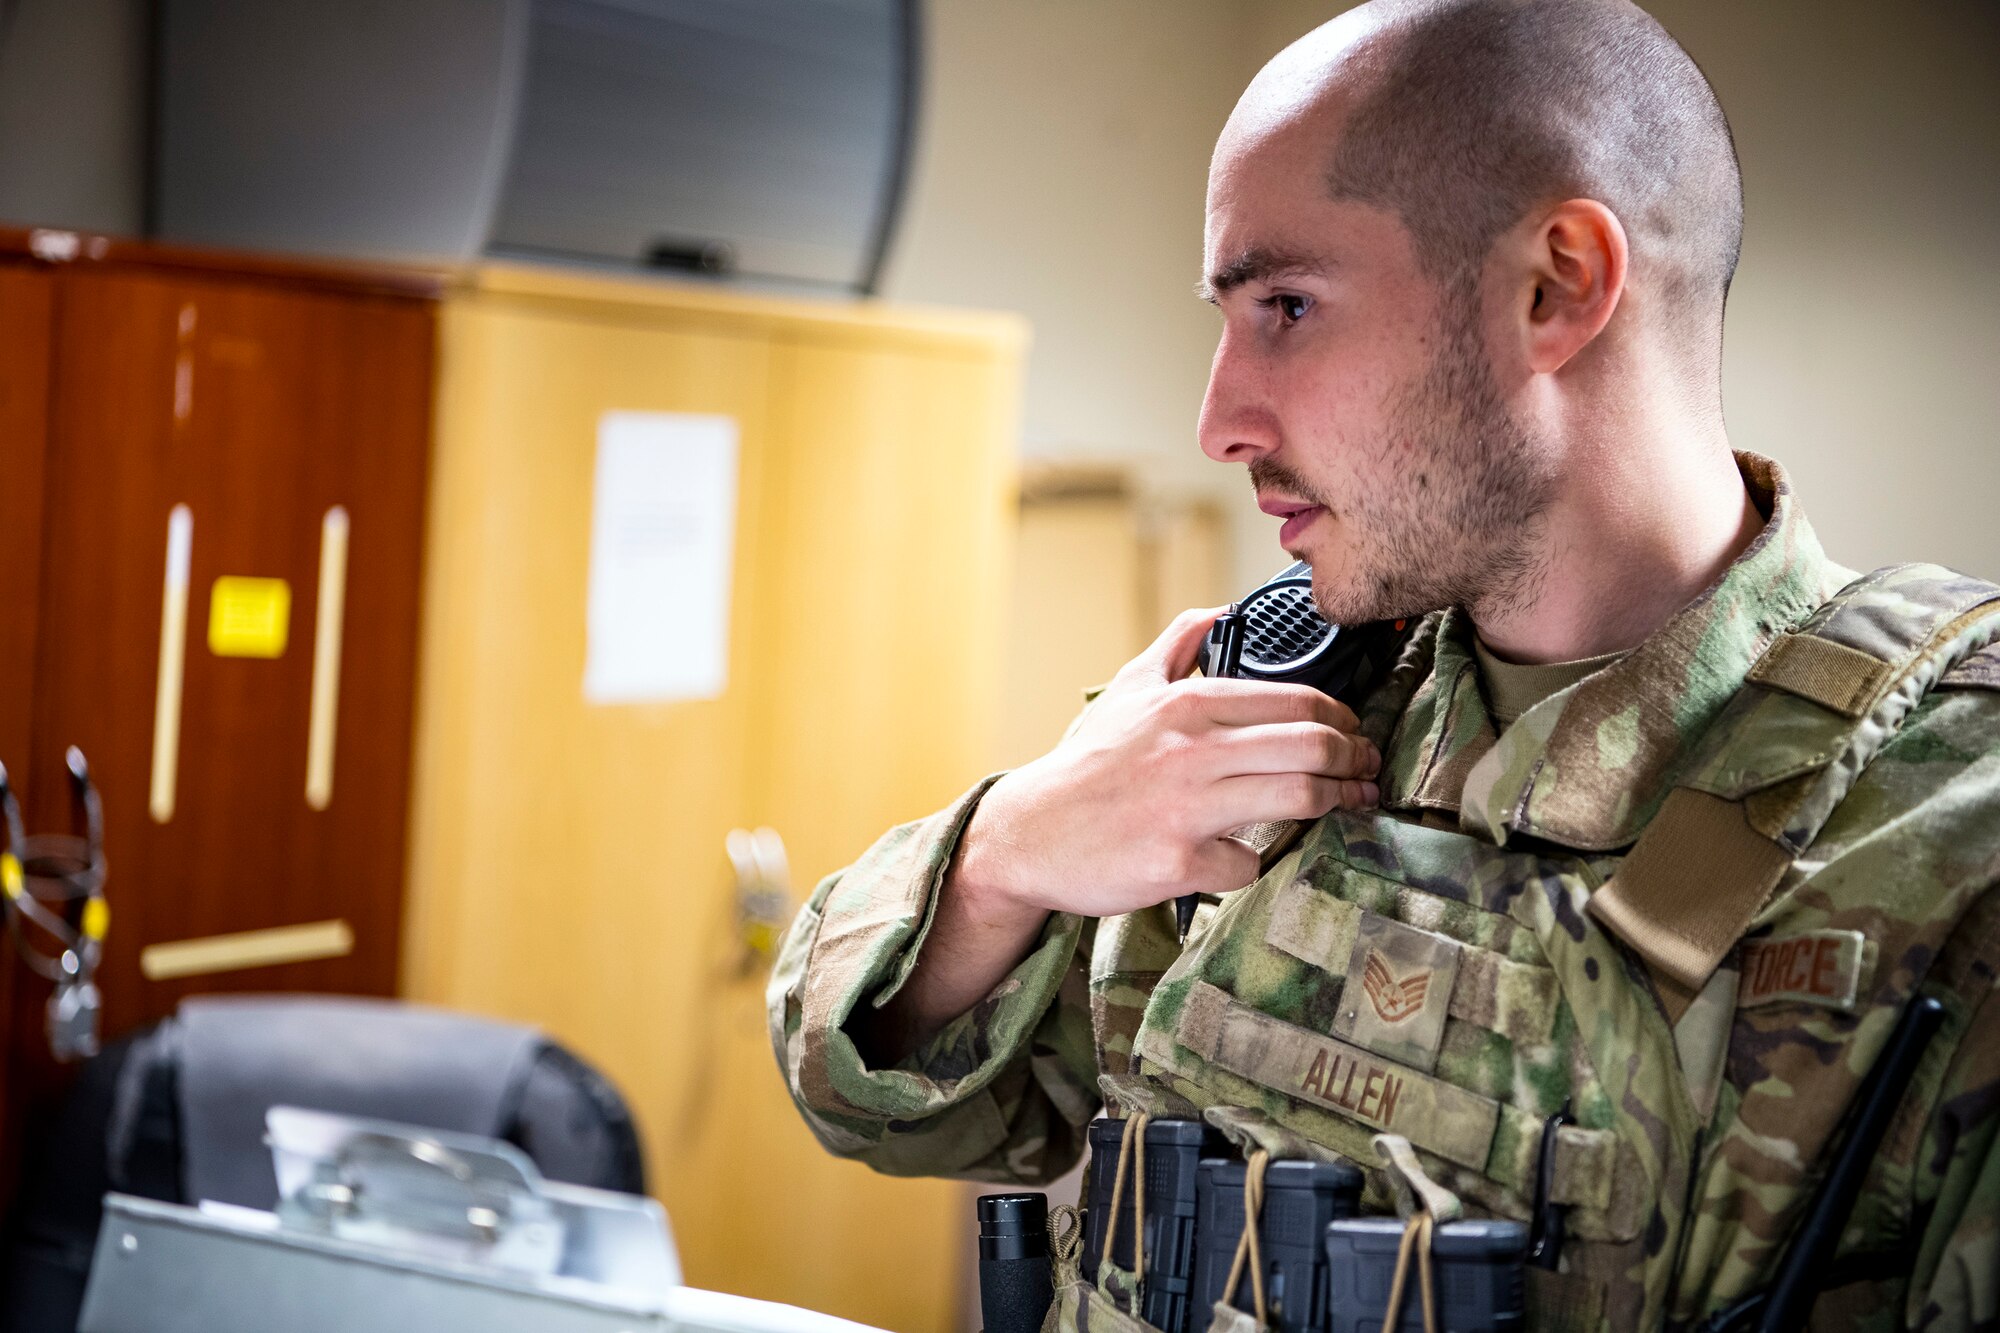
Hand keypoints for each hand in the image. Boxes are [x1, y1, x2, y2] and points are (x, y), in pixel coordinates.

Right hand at [956, 606, 1380, 925]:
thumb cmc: (1085, 765)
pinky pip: (1248, 863)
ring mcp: (1187, 808)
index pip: (1297, 701)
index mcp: (1186, 705)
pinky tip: (1241, 855)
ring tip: (1347, 805)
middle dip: (1355, 759)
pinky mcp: (1178, 862)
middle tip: (1366, 770)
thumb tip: (1220, 611)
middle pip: (1312, 746)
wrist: (1029, 834)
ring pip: (1298, 798)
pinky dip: (1252, 861)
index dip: (1343, 719)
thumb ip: (1178, 647)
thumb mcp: (1126, 691)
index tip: (1355, 733)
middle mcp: (1191, 751)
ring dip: (1336, 803)